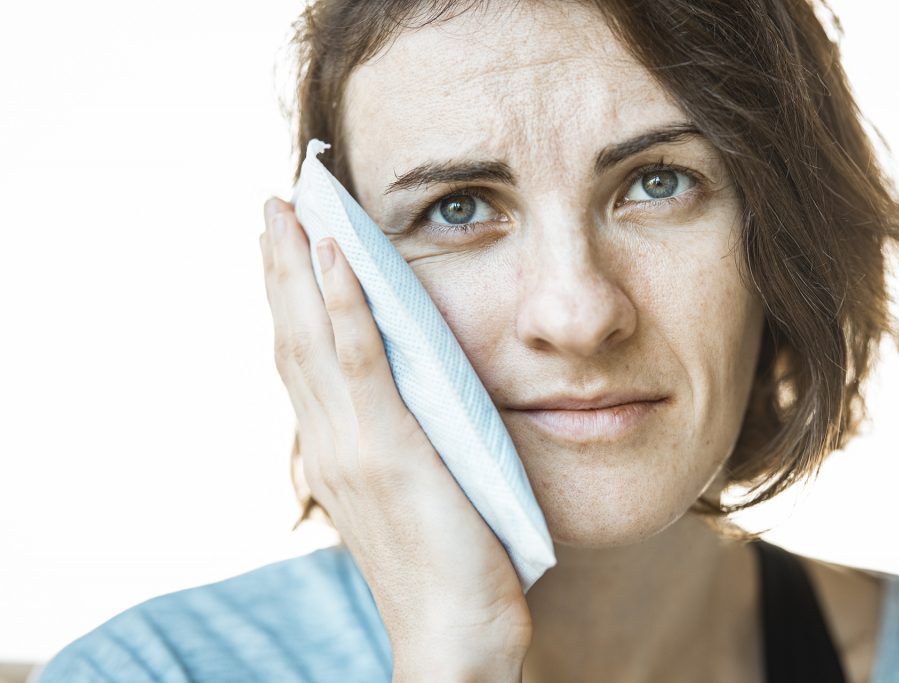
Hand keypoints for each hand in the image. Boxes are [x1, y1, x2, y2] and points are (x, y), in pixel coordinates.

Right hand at [260, 197, 531, 677]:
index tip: (284, 246)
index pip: (301, 361)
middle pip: (291, 338)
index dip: (289, 299)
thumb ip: (400, 443)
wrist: (452, 633)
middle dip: (278, 268)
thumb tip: (410, 400)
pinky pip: (360, 364)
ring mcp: (353, 446)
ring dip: (299, 268)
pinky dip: (344, 307)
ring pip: (312, 340)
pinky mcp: (391, 451)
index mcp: (335, 452)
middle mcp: (330, 444)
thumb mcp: (414, 492)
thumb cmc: (446, 567)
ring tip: (289, 210)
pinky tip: (337, 257)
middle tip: (270, 206)